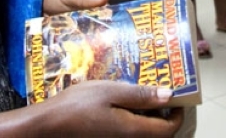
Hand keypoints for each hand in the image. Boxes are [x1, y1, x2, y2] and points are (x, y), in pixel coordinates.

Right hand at [40, 81, 182, 136]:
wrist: (47, 126)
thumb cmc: (76, 106)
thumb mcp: (111, 91)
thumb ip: (141, 95)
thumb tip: (168, 96)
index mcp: (133, 131)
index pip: (169, 130)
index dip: (178, 114)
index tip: (177, 97)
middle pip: (158, 135)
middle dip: (164, 116)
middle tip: (161, 94)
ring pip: (144, 135)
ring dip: (148, 119)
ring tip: (142, 97)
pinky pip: (129, 135)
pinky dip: (134, 122)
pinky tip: (123, 107)